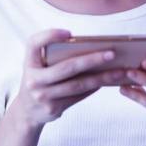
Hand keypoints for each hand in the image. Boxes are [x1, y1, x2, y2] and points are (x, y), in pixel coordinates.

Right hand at [14, 29, 130, 129]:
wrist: (27, 112)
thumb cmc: (39, 80)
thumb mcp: (37, 66)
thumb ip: (52, 55)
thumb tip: (90, 48)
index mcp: (29, 63)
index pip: (34, 44)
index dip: (49, 36)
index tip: (69, 33)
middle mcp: (33, 79)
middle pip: (67, 67)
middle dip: (92, 59)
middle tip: (111, 53)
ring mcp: (43, 96)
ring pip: (78, 84)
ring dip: (101, 77)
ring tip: (119, 71)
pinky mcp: (53, 108)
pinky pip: (79, 96)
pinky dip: (94, 87)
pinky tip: (108, 81)